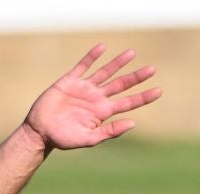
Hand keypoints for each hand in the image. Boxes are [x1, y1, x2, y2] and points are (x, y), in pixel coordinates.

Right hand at [22, 44, 160, 152]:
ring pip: (105, 72)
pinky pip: (83, 65)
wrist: (41, 131)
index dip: (143, 97)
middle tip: (152, 69)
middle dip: (136, 77)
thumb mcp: (89, 139)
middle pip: (121, 85)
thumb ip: (110, 131)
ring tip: (132, 53)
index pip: (128, 103)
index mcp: (103, 112)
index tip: (158, 91)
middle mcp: (97, 98)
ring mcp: (84, 88)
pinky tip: (102, 48)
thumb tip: (133, 123)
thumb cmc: (64, 139)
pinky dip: (92, 57)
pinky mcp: (70, 80)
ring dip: (118, 63)